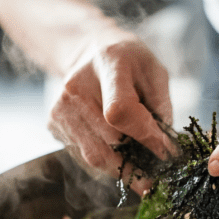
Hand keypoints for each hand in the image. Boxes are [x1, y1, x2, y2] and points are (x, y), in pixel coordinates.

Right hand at [48, 28, 173, 188]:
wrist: (89, 51)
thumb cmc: (128, 61)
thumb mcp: (154, 71)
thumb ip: (161, 106)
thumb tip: (163, 145)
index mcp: (108, 64)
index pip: (120, 111)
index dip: (145, 136)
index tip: (165, 150)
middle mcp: (77, 86)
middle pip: (109, 140)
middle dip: (137, 158)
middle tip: (155, 165)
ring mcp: (60, 107)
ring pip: (95, 156)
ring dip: (122, 167)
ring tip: (139, 167)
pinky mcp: (53, 123)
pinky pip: (84, 156)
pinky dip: (107, 162)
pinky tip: (118, 153)